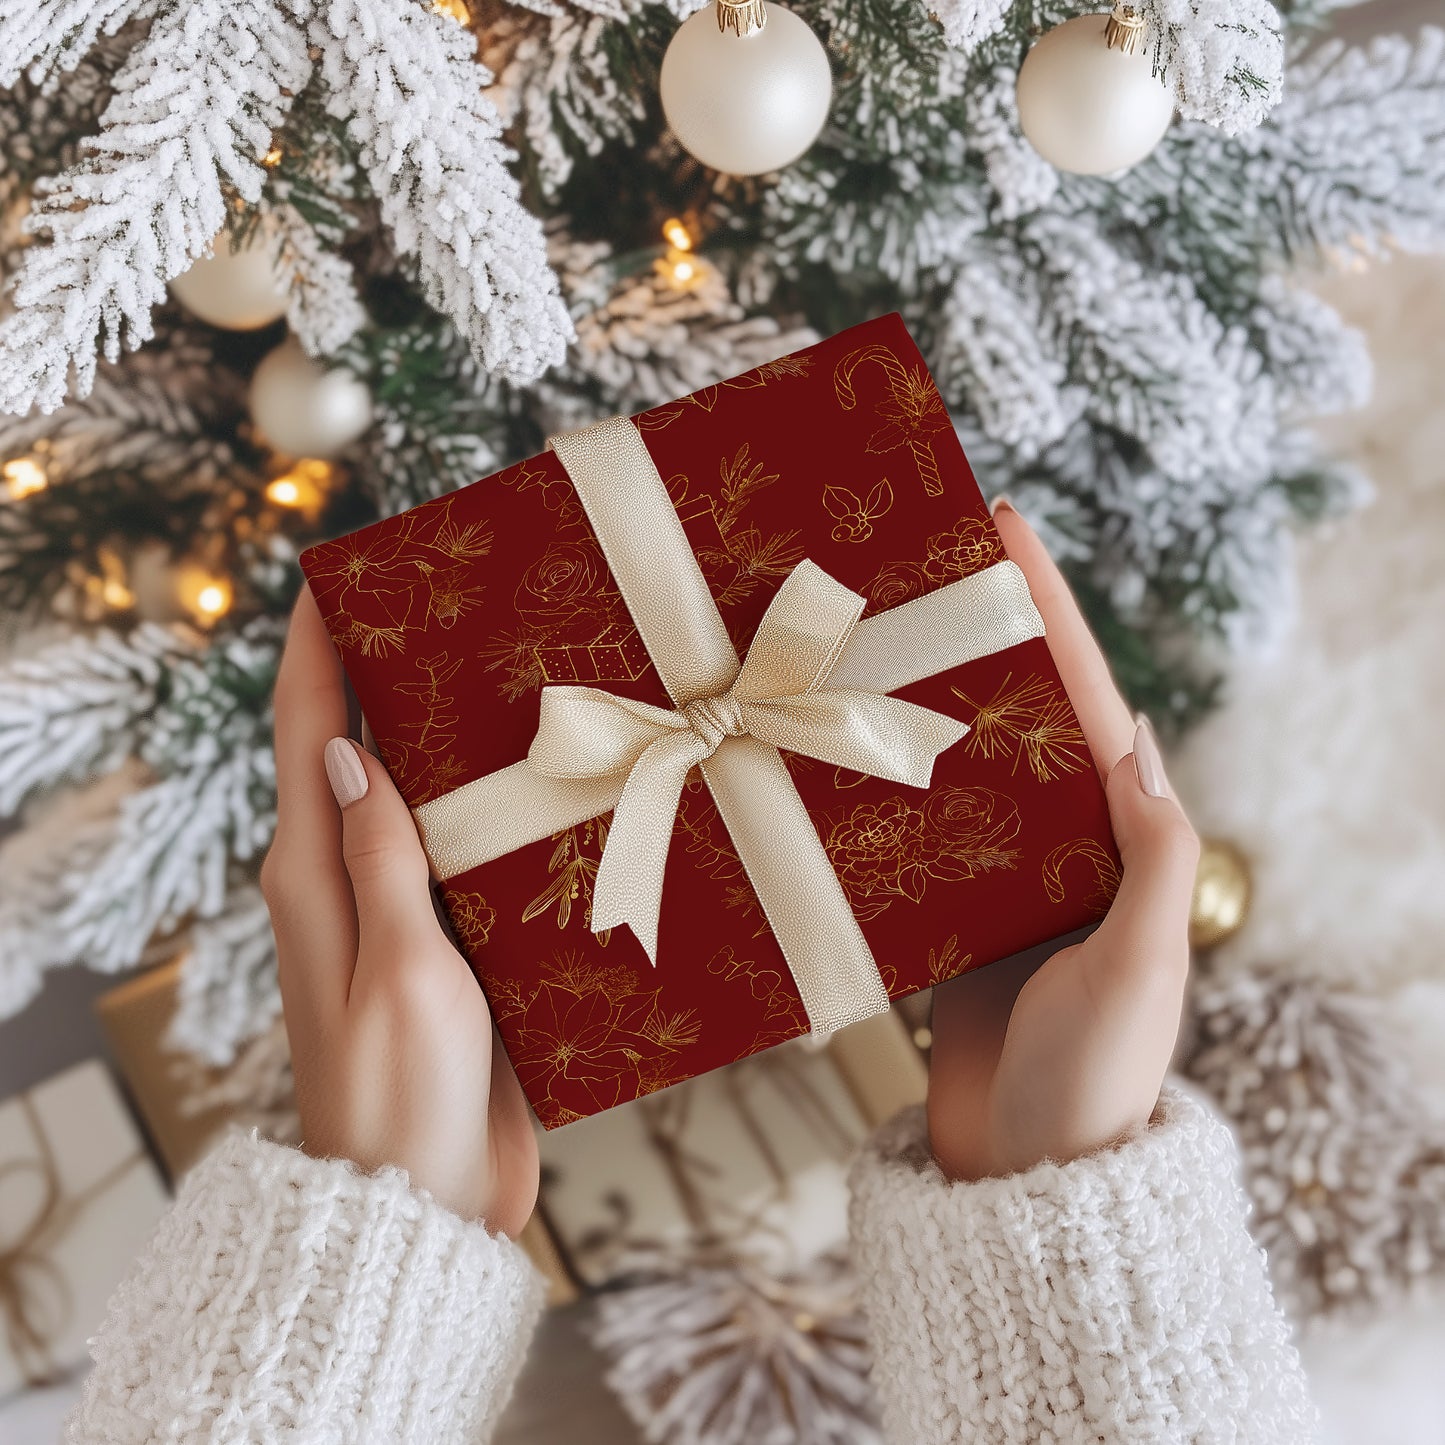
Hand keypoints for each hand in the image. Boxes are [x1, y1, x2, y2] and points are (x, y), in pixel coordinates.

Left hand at [262, 587, 538, 1232]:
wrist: (423, 1201)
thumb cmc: (399, 1093)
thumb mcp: (399, 968)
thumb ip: (382, 862)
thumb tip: (349, 752)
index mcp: (315, 875)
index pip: (306, 734)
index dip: (316, 649)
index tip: (337, 573)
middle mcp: (350, 883)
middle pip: (361, 751)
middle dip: (390, 674)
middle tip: (454, 606)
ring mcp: (402, 915)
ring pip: (423, 799)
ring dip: (452, 738)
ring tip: (514, 672)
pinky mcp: (451, 948)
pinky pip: (469, 856)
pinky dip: (496, 809)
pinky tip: (550, 786)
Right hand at [926, 500, 1198, 1182]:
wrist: (1021, 1178)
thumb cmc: (1091, 1078)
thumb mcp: (1138, 968)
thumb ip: (1150, 860)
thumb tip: (1136, 742)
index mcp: (1116, 839)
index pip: (1086, 700)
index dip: (1050, 611)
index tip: (1006, 531)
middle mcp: (1058, 845)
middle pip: (1017, 712)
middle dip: (977, 632)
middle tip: (914, 562)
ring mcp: (996, 878)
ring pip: (955, 762)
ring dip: (918, 697)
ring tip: (862, 632)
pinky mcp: (944, 915)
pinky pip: (911, 828)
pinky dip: (877, 781)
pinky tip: (833, 743)